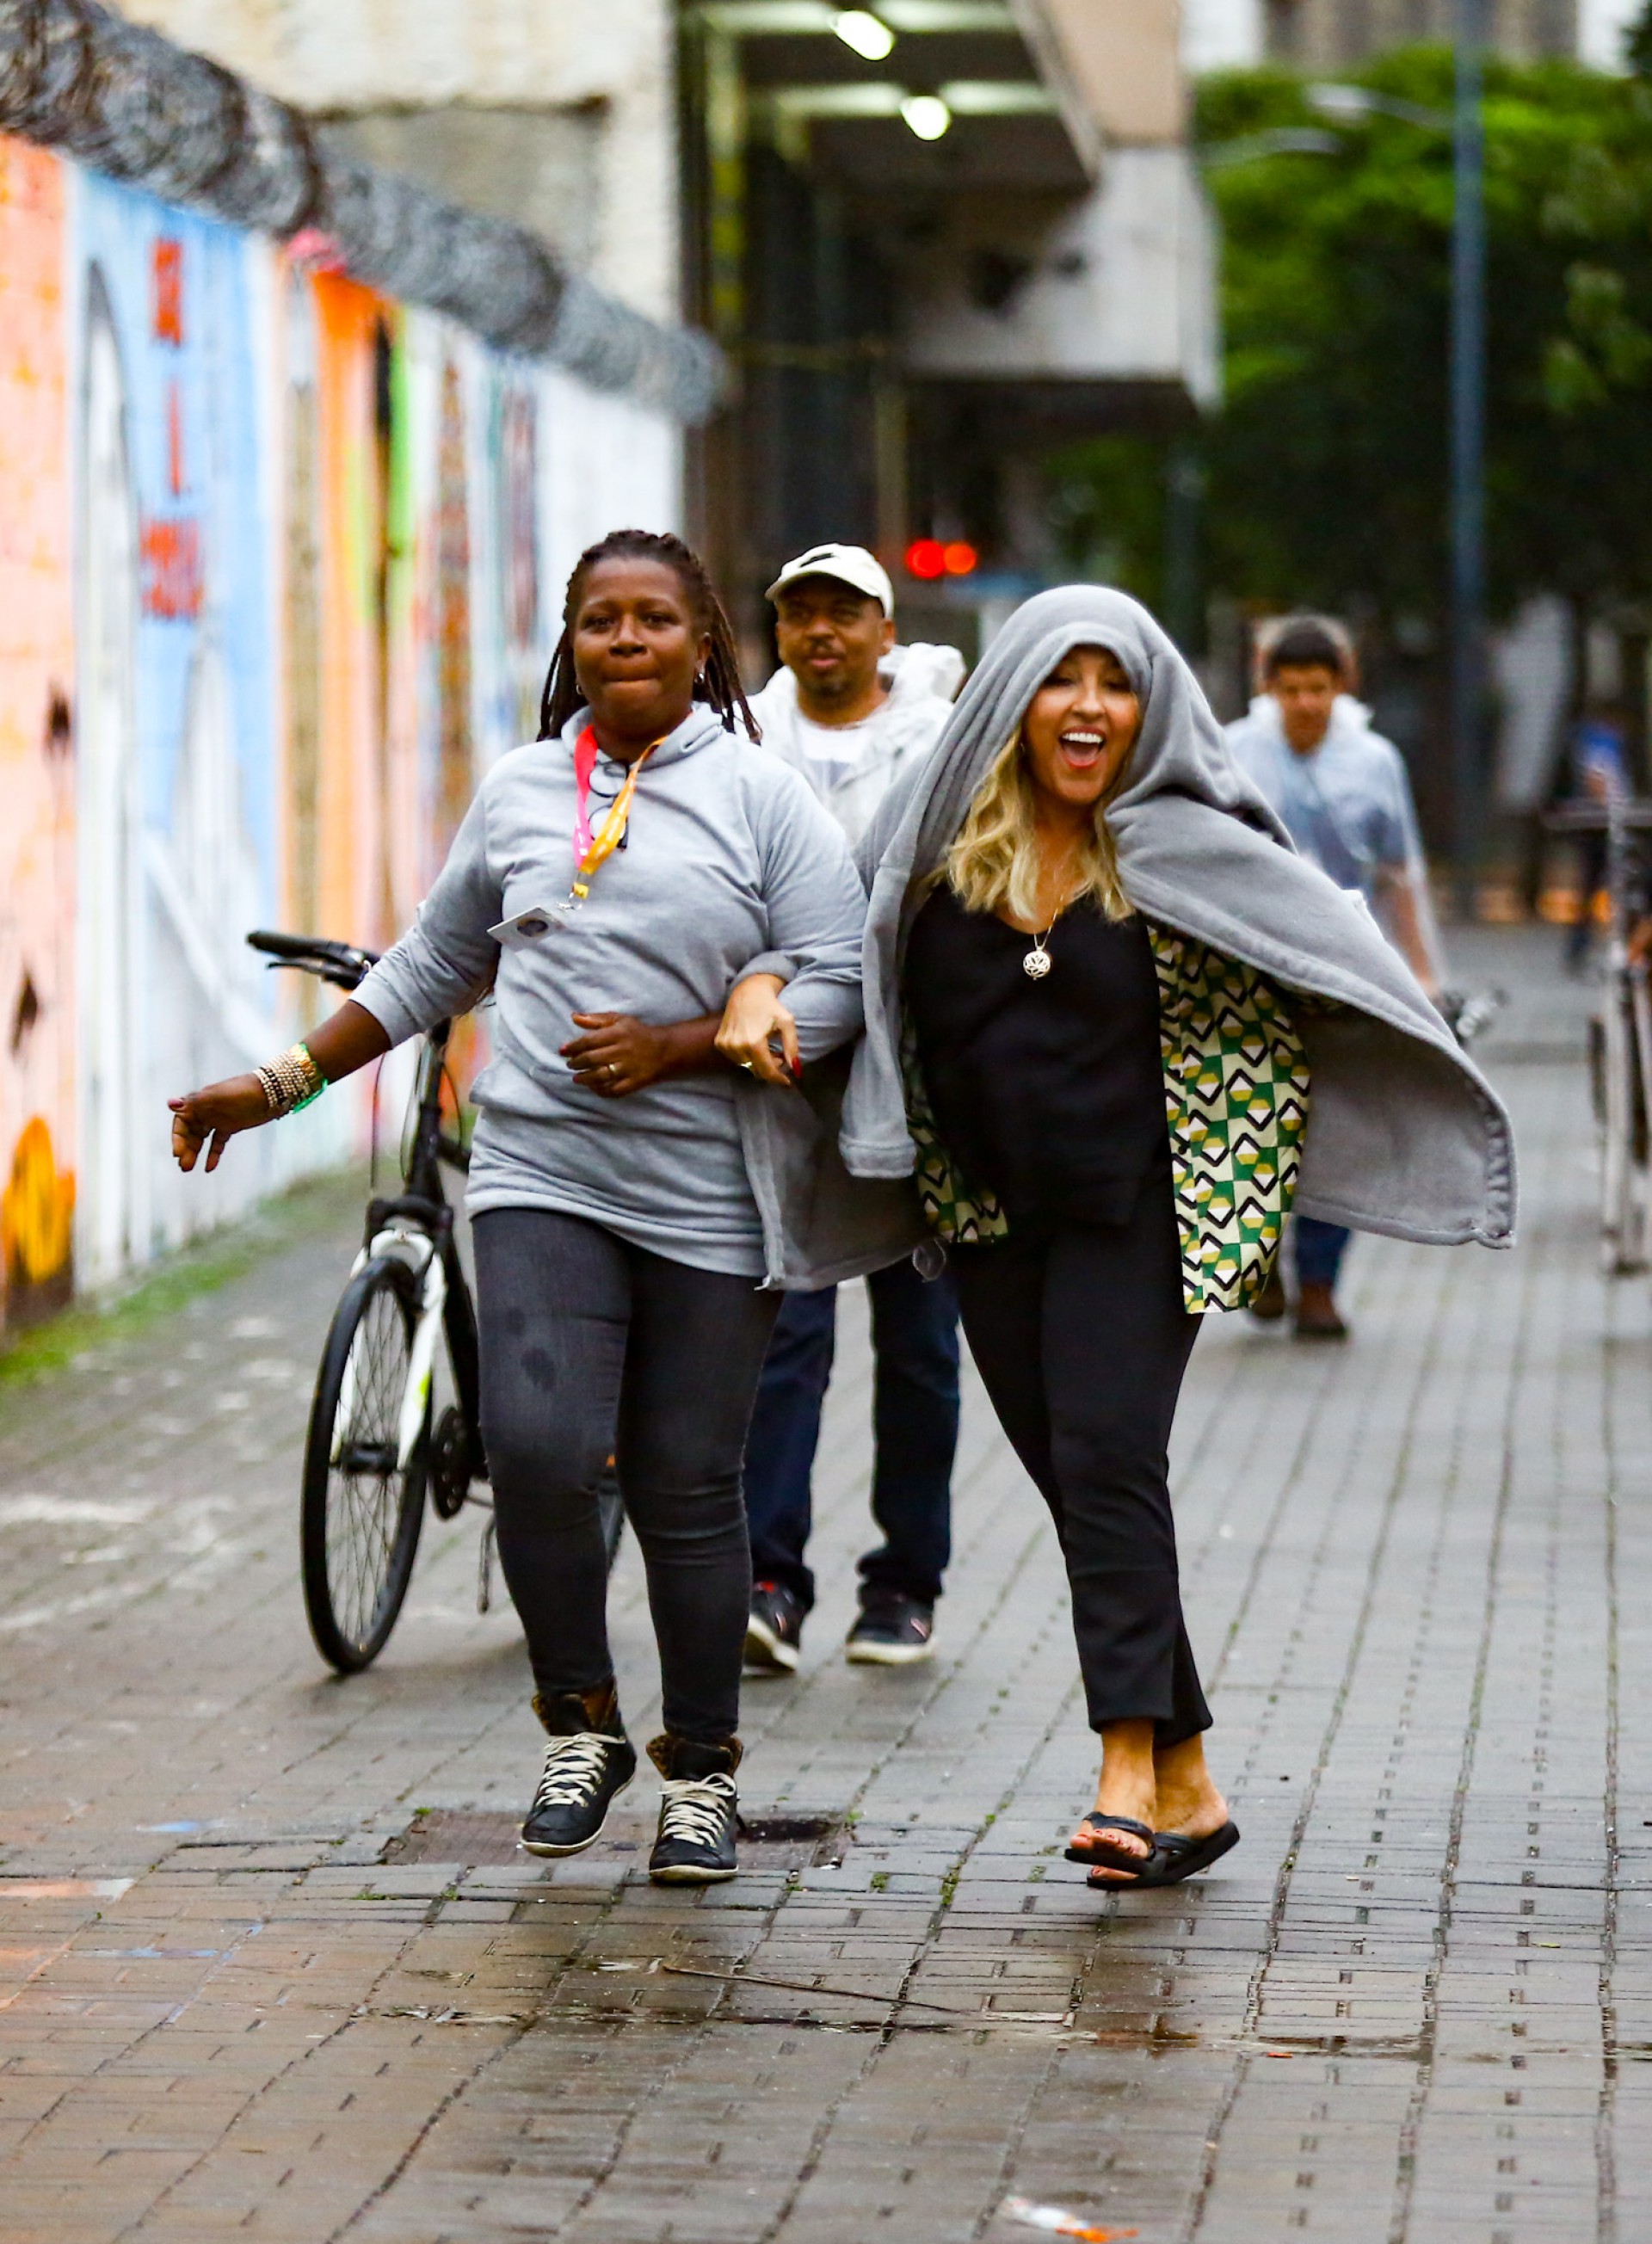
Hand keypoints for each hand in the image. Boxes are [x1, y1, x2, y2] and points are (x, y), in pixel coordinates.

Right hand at [169, 1075, 272, 1172]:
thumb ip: (193, 1103)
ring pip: (201, 1139)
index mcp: (198, 1102)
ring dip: (194, 1153)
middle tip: (184, 1167)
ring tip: (189, 1169)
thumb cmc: (242, 1092)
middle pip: (189, 1133)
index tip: (177, 1153)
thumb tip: (170, 1103)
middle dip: (185, 1149)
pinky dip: (213, 1154)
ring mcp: (218, 1119)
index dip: (177, 1138)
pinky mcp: (230, 1126)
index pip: (180, 1122)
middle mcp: (205, 1111)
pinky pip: (217, 1143)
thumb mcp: (216, 1098)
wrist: (270, 1093)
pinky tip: (209, 1168)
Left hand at [563, 1013, 674, 1096]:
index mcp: (618, 1033)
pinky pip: (614, 1090)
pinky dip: (601, 1090)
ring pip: (601, 1076)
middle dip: (576, 1063)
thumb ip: (595, 1019)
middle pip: (592, 1059)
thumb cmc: (637, 1033)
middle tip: (570, 1064)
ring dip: (584, 1078)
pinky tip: (593, 1087)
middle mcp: (623, 1050)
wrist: (665, 1050)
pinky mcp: (635, 1082)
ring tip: (577, 1078)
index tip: (563, 1051)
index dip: (573, 1047)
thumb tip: (573, 1017)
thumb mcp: (619, 1020)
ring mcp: (629, 1068)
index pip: (589, 1041)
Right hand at [715, 973, 797, 1088]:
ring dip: (758, 1062)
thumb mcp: (787, 1022)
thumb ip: (792, 1046)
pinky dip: (746, 1057)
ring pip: (746, 1066)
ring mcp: (726, 1045)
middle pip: (756, 1071)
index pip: (767, 1071)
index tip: (787, 1081)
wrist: (748, 990)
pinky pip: (736, 1059)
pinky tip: (753, 1044)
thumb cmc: (770, 1005)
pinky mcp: (720, 1042)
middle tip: (779, 1057)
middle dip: (770, 1068)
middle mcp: (737, 1046)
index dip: (778, 1079)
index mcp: (754, 1042)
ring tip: (767, 1048)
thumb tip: (795, 1068)